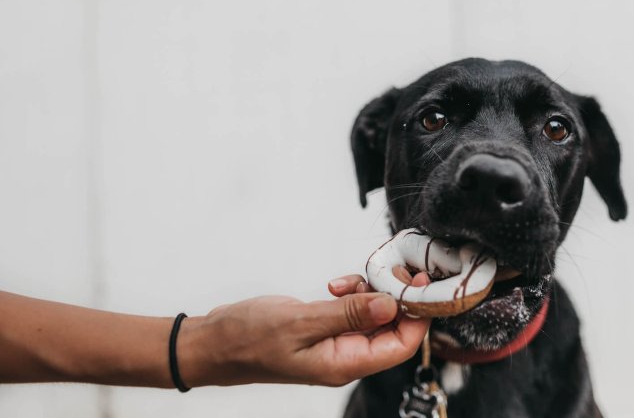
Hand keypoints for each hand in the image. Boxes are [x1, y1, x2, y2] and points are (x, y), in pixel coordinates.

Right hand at [179, 269, 429, 386]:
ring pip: (374, 315)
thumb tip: (392, 304)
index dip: (418, 315)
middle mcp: (345, 357)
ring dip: (371, 292)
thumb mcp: (301, 322)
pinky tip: (334, 285)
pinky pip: (353, 310)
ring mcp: (335, 343)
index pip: (402, 345)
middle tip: (389, 269)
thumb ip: (349, 314)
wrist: (212, 342)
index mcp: (344, 364)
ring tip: (350, 279)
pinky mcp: (325, 329)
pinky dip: (352, 293)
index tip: (420, 283)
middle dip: (396, 297)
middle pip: (393, 329)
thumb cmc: (247, 338)